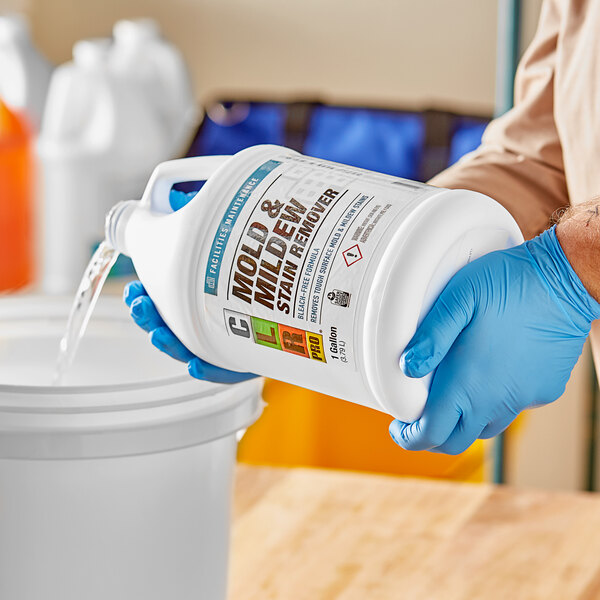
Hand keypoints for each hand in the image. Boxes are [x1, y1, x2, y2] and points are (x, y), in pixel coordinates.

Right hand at [123, 188, 255, 383]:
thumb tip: (177, 198)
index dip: (144, 295)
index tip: (135, 289)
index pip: (164, 295)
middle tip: (140, 305)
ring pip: (192, 347)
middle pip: (171, 323)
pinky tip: (196, 365)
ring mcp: (231, 334)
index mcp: (201, 285)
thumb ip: (205, 213)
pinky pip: (229, 368)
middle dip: (148, 317)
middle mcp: (213, 310)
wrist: (314, 272)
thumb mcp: (232, 225)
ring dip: (170, 343)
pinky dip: (211, 369)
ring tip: (158, 333)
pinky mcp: (253, 353)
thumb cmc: (268, 247)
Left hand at [389, 225, 599, 454]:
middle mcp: (496, 400)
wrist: (566, 281)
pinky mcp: (543, 390)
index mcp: (468, 384)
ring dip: (462, 421)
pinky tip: (487, 376)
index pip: (432, 434)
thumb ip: (430, 336)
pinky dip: (492, 403)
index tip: (398, 427)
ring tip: (448, 398)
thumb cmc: (509, 284)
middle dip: (432, 437)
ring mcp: (523, 399)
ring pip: (485, 428)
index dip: (409, 437)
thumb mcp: (458, 299)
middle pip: (456, 441)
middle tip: (418, 418)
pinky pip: (511, 408)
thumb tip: (407, 367)